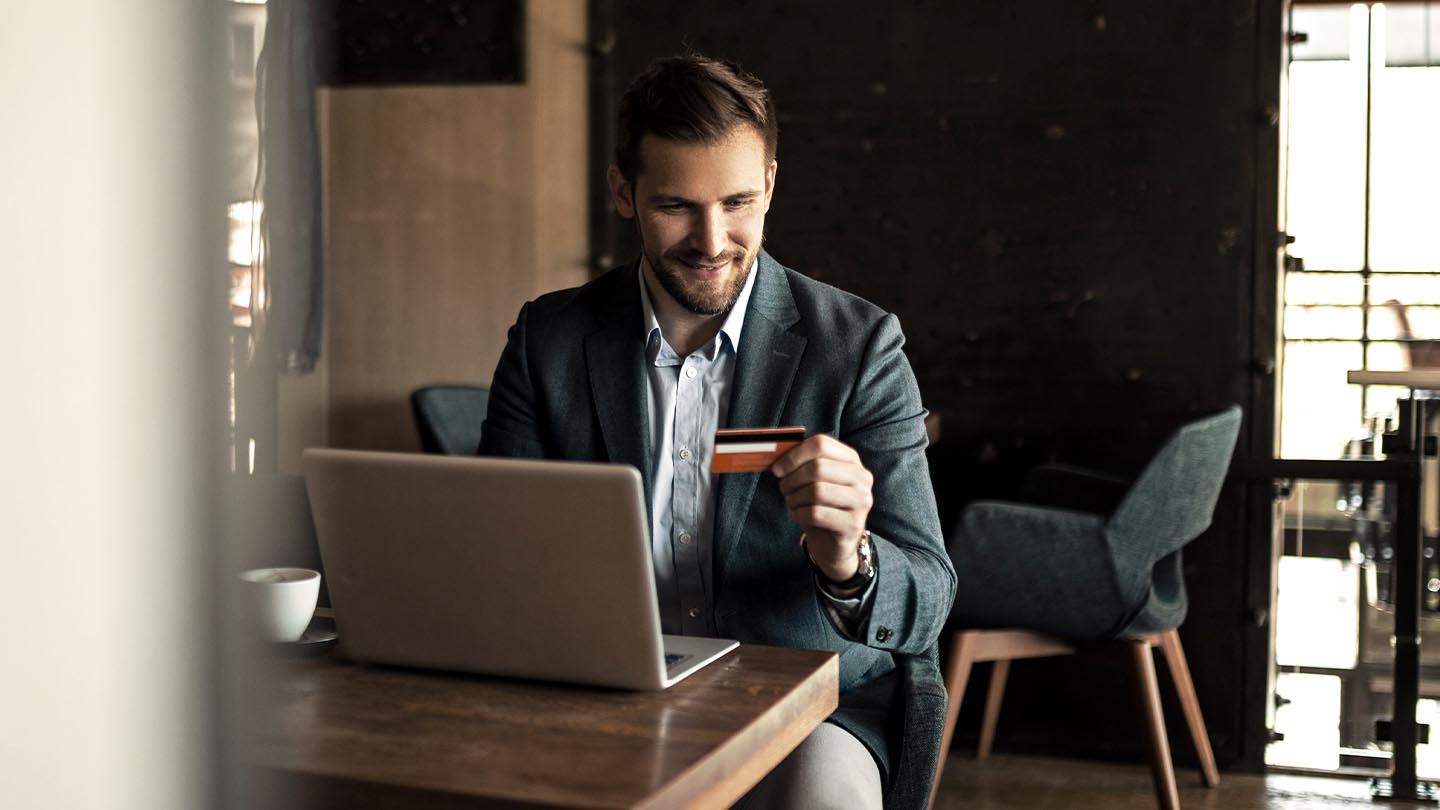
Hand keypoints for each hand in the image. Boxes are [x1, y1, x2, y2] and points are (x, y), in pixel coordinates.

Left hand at [769, 434, 873, 581]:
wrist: (834, 542)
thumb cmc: (820, 505)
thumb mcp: (814, 480)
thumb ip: (801, 463)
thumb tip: (776, 454)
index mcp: (851, 460)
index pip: (821, 444)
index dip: (794, 455)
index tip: (778, 469)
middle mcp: (861, 478)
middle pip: (818, 467)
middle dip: (793, 479)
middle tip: (784, 489)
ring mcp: (861, 501)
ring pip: (816, 491)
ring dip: (795, 498)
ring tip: (793, 503)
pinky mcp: (853, 524)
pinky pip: (815, 514)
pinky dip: (799, 514)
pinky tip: (800, 516)